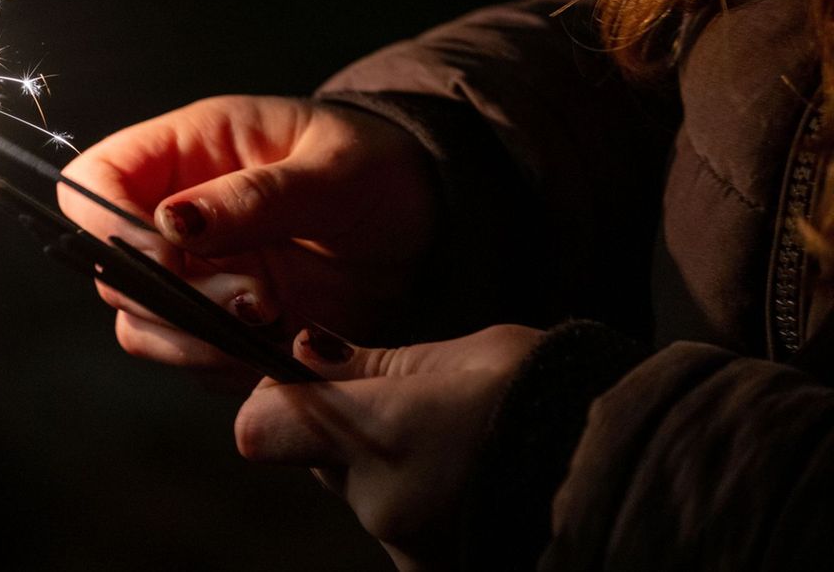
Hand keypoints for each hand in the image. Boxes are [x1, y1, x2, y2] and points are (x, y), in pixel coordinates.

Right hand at [58, 95, 437, 374]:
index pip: (92, 181)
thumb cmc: (379, 171)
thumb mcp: (332, 170)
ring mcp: (195, 273)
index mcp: (185, 149)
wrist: (426, 225)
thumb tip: (172, 221)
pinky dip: (231, 365)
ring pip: (143, 325)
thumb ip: (255, 195)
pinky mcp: (222, 323)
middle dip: (171, 296)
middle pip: (110, 268)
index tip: (170, 259)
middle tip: (256, 300)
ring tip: (274, 323)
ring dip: (197, 339)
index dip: (107, 225)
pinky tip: (286, 344)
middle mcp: (174, 214)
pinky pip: (195, 359)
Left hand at [235, 324, 544, 571]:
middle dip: (351, 433)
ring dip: (395, 474)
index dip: (278, 404)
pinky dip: (428, 510)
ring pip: (368, 498)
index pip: (263, 427)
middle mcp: (380, 501)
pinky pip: (406, 533)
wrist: (636, 474)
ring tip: (470, 451)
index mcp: (377, 430)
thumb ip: (371, 364)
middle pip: (323, 461)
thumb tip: (302, 351)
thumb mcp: (459, 357)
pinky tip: (481, 488)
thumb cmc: (554, 394)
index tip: (314, 381)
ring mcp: (410, 548)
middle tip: (422, 409)